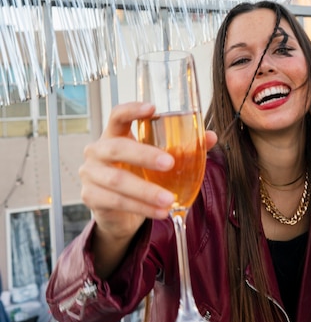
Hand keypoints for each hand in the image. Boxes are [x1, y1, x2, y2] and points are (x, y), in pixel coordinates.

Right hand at [80, 101, 216, 245]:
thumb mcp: (156, 161)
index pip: (117, 115)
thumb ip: (181, 147)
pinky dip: (141, 207)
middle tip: (170, 163)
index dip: (132, 110)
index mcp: (114, 134)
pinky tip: (160, 212)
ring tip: (169, 199)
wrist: (117, 212)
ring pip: (117, 180)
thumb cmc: (137, 176)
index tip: (152, 109)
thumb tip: (210, 137)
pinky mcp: (90, 196)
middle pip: (117, 148)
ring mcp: (90, 174)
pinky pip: (117, 201)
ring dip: (146, 191)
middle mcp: (97, 150)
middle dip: (144, 155)